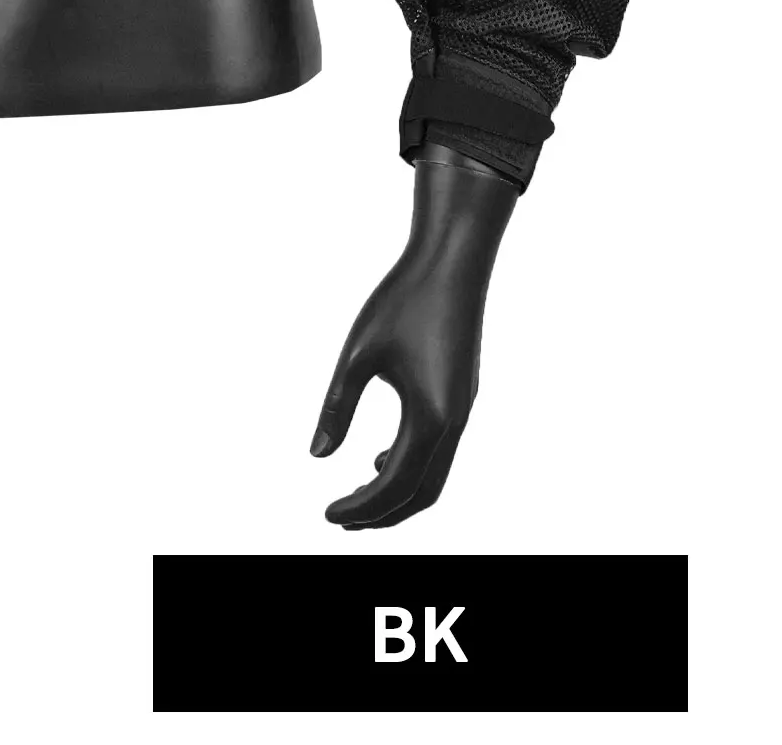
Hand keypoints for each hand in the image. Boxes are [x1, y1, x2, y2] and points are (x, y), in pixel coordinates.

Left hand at [311, 147, 517, 527]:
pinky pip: (440, 451)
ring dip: (399, 494)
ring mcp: (463, 411)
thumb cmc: (402, 300)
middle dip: (382, 514)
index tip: (328, 515)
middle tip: (342, 519)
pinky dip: (412, 467)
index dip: (361, 507)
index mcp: (429, 417)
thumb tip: (317, 456)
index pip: (393, 485)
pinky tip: (380, 456)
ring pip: (435, 476)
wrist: (453, 262)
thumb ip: (337, 407)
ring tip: (358, 498)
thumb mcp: (357, 353)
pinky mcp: (463, 397)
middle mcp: (454, 423)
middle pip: (421, 494)